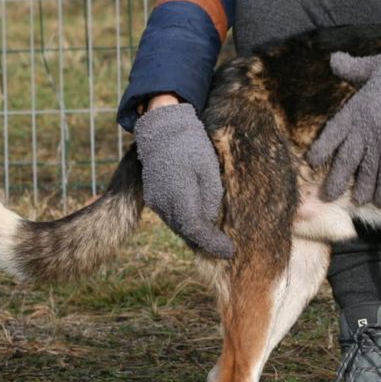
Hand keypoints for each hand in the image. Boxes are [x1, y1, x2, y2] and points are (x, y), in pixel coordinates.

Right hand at [134, 103, 234, 258]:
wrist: (162, 130)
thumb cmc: (191, 147)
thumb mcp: (210, 171)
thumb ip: (211, 200)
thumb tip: (213, 224)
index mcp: (181, 195)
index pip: (197, 231)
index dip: (213, 244)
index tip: (229, 251)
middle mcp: (164, 203)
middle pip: (187, 233)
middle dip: (206, 242)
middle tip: (224, 247)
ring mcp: (155, 201)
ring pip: (178, 227)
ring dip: (195, 233)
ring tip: (214, 237)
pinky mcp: (151, 198)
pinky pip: (171, 217)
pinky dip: (185, 223)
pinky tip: (198, 221)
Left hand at [307, 39, 380, 204]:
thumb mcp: (373, 65)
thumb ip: (351, 68)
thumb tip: (332, 59)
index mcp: (355, 110)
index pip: (333, 133)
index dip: (322, 149)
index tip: (312, 162)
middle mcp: (365, 131)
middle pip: (346, 160)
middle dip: (336, 180)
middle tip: (327, 196)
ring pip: (367, 172)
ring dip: (361, 190)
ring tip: (356, 202)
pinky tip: (380, 200)